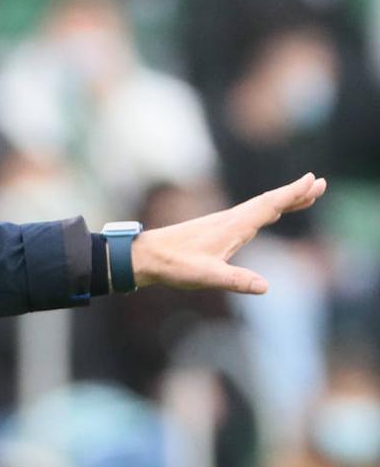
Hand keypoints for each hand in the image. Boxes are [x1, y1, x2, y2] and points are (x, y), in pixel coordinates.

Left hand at [132, 172, 327, 293]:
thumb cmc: (174, 265)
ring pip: (259, 208)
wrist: (147, 256)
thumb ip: (236, 280)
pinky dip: (266, 211)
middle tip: (320, 183)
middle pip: (268, 202)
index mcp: (232, 226)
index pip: (268, 206)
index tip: (312, 179)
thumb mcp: (206, 276)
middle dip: (295, 193)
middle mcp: (230, 220)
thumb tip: (265, 286)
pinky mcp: (216, 230)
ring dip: (283, 201)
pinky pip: (249, 215)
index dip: (291, 194)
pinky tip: (268, 215)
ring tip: (304, 196)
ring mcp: (223, 223)